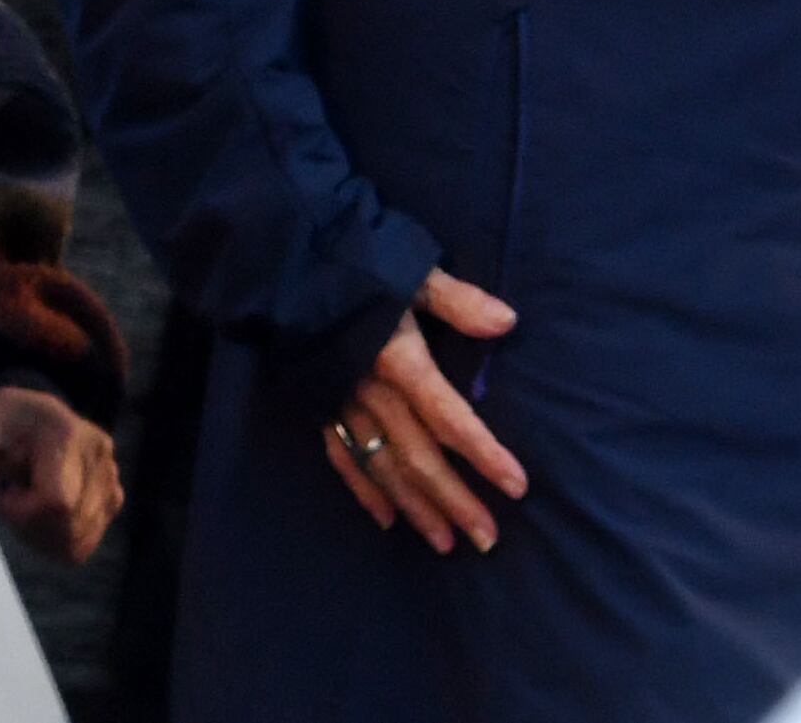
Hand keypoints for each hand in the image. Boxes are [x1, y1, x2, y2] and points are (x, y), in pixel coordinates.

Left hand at [0, 385, 123, 563]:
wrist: (29, 415)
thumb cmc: (1, 423)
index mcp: (66, 434)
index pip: (56, 502)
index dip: (21, 511)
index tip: (1, 494)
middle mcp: (99, 456)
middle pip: (67, 527)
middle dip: (28, 524)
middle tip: (11, 494)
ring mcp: (111, 479)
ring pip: (76, 543)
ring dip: (40, 535)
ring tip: (27, 498)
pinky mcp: (113, 500)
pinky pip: (82, 547)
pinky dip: (55, 541)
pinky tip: (42, 513)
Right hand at [321, 269, 526, 556]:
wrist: (283, 258)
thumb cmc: (355, 260)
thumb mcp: (411, 270)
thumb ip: (457, 300)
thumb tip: (508, 321)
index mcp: (397, 360)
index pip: (448, 417)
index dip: (483, 453)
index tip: (517, 487)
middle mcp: (370, 392)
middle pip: (417, 456)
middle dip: (453, 500)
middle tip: (488, 540)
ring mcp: (341, 404)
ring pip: (381, 467)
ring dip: (415, 507)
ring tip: (446, 544)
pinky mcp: (318, 406)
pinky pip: (341, 458)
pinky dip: (364, 491)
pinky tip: (386, 521)